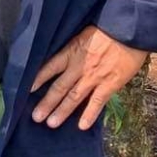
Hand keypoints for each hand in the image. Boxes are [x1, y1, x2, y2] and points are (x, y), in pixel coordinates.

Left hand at [30, 25, 149, 129]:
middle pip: (59, 87)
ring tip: (51, 124)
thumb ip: (73, 49)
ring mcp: (94, 77)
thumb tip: (64, 60)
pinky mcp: (110, 84)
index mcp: (71, 52)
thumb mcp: (83, 35)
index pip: (49, 67)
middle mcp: (79, 66)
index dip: (38, 79)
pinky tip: (81, 126)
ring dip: (62, 111)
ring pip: (74, 97)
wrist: (130, 31)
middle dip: (46, 103)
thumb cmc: (107, 29)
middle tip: (36, 117)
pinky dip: (89, 115)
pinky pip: (97, 102)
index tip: (26, 90)